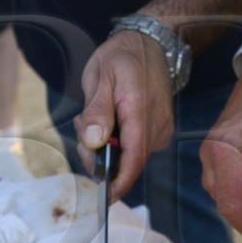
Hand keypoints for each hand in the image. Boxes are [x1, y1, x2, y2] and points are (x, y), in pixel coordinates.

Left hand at [75, 30, 174, 197]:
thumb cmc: (122, 57)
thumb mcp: (101, 76)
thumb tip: (95, 143)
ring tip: (94, 114)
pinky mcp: (160, 131)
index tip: (105, 199)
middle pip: (127, 159)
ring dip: (106, 145)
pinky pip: (135, 146)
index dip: (119, 182)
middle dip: (99, 155)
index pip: (134, 158)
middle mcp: (156, 125)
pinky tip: (109, 117)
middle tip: (81, 125)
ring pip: (129, 154)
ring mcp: (160, 129)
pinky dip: (116, 139)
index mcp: (141, 111)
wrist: (151, 44)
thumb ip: (97, 110)